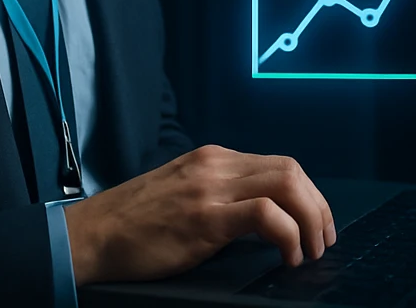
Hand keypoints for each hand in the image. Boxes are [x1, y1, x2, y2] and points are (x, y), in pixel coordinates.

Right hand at [63, 144, 334, 284]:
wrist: (91, 234)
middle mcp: (217, 165)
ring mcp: (211, 189)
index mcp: (214, 158)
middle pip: (291, 170)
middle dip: (318, 206)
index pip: (281, 164)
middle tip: (324, 239)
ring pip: (286, 185)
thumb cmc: (133, 223)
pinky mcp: (205, 218)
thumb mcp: (184, 192)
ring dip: (310, 219)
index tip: (317, 223)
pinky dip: (288, 234)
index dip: (309, 194)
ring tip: (311, 250)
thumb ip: (221, 193)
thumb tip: (264, 215)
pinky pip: (266, 215)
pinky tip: (288, 256)